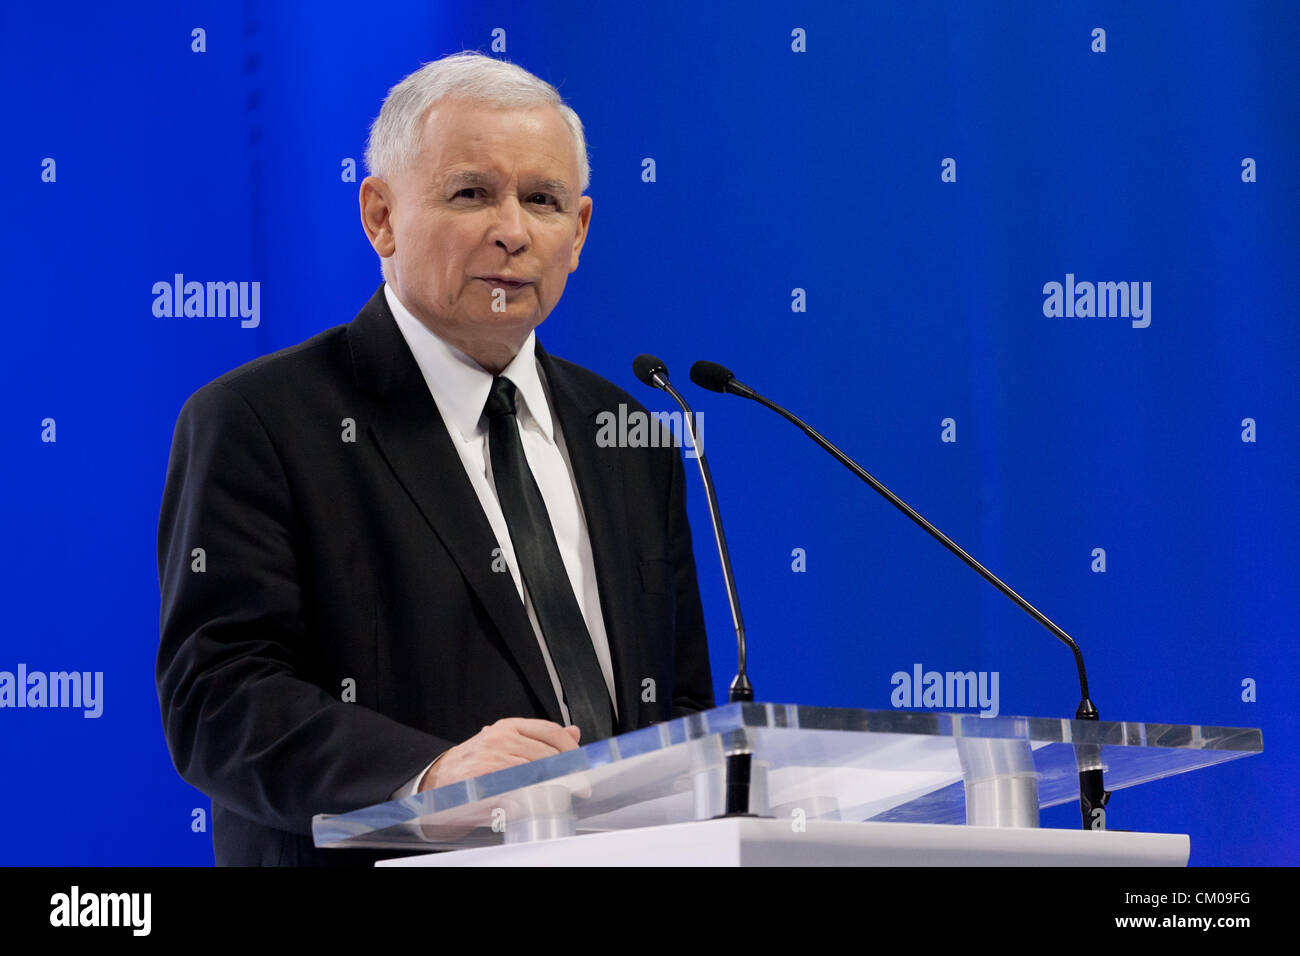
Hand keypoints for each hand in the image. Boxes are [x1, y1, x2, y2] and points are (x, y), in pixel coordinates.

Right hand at [418, 718, 580, 791]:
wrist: (435, 782)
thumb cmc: (473, 765)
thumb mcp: (506, 743)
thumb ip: (539, 739)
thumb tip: (573, 733)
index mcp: (508, 727)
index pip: (550, 732)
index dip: (571, 751)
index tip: (582, 768)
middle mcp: (501, 739)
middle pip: (547, 755)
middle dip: (567, 775)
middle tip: (577, 789)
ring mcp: (492, 761)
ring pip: (536, 774)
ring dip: (552, 789)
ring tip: (559, 799)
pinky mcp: (486, 784)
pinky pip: (518, 792)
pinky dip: (531, 800)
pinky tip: (536, 806)